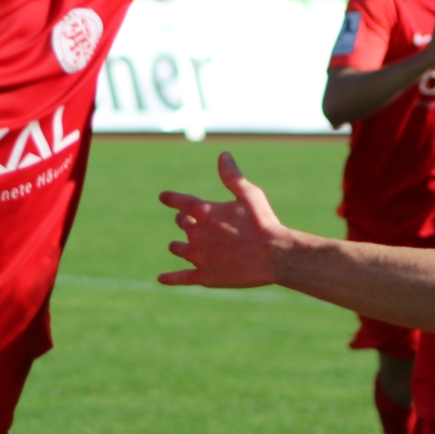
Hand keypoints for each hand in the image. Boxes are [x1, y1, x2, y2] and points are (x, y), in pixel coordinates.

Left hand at [158, 152, 290, 287]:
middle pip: (182, 225)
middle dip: (183, 221)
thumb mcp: (249, 194)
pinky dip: (170, 278)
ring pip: (179, 249)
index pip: (181, 202)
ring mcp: (199, 256)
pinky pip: (181, 277)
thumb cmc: (263, 223)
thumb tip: (223, 155)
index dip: (171, 198)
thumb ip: (232, 176)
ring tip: (176, 247)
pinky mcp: (205, 276)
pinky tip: (161, 278)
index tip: (163, 197)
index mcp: (205, 212)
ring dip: (178, 246)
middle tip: (185, 222)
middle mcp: (197, 233)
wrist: (273, 255)